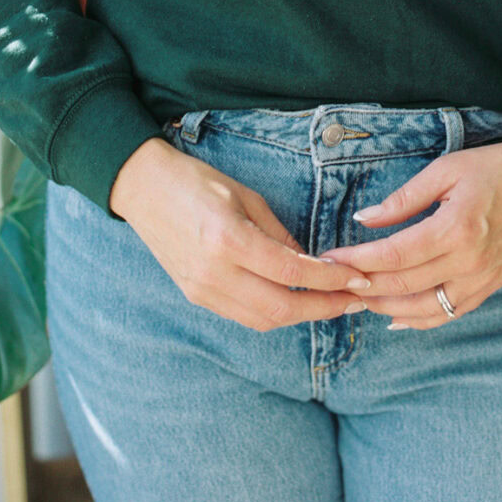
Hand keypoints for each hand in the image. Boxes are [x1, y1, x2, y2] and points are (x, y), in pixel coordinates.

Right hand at [109, 137, 374, 330]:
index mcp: (229, 240)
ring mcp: (202, 290)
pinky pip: (243, 316)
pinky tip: (295, 301)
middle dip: (324, 308)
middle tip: (355, 299)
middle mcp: (215, 273)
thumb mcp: (245, 196)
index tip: (358, 277)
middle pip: (281, 308)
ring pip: (263, 320)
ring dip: (301, 316)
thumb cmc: (196, 181)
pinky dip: (273, 313)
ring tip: (333, 304)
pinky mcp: (196, 297)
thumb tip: (311, 264)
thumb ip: (279, 234)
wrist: (142, 188)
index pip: (292, 271)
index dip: (330, 279)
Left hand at [313, 135, 501, 328]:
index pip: (394, 255)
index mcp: (456, 227)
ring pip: (424, 309)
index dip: (358, 259)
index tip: (330, 257)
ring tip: (357, 299)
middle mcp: (469, 261)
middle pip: (404, 285)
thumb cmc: (496, 168)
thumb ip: (405, 198)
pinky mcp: (491, 287)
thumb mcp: (448, 169)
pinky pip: (449, 313)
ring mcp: (482, 279)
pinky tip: (396, 318)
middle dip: (364, 285)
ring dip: (386, 307)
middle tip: (334, 281)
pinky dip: (420, 320)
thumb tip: (365, 219)